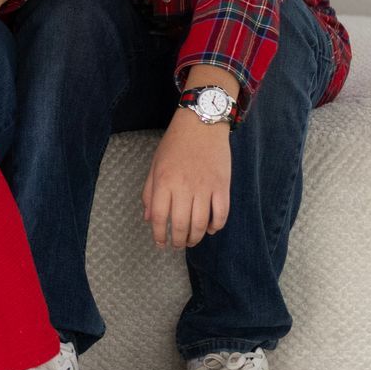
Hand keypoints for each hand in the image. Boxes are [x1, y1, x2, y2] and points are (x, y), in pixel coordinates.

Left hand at [141, 110, 231, 248]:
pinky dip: (217, 226)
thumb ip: (149, 192)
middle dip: (178, 241)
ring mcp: (205, 188)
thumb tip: (148, 218)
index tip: (160, 244)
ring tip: (191, 240)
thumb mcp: (155, 165)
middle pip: (181, 225)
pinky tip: (211, 229)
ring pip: (201, 224)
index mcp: (164, 182)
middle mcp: (184, 187)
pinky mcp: (222, 186)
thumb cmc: (174, 144)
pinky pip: (221, 214)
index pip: (159, 218)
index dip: (159, 235)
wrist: (201, 124)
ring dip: (196, 237)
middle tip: (177, 245)